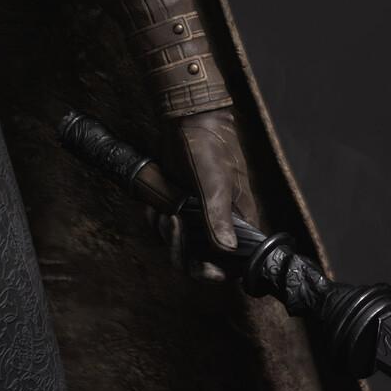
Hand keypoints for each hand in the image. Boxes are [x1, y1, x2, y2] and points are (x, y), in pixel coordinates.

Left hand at [146, 108, 257, 282]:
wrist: (187, 119)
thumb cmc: (209, 146)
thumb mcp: (214, 181)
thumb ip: (219, 216)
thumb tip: (228, 250)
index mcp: (238, 221)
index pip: (231, 263)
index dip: (215, 271)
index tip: (198, 265)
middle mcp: (219, 222)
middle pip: (199, 258)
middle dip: (180, 248)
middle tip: (171, 223)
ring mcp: (198, 214)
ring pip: (180, 243)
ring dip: (166, 233)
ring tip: (162, 210)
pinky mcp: (180, 203)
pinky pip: (167, 225)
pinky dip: (156, 220)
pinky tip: (153, 205)